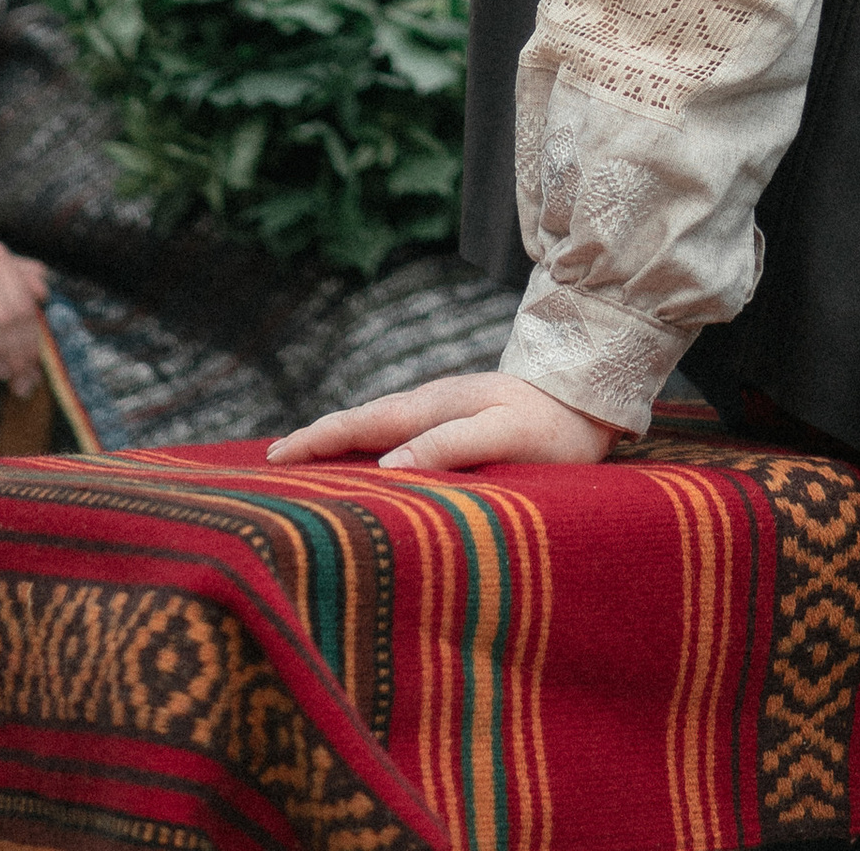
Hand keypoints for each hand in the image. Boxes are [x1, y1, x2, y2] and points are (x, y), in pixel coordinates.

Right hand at [270, 372, 618, 474]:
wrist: (590, 395)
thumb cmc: (552, 426)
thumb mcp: (505, 436)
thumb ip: (450, 445)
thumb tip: (388, 464)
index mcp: (432, 407)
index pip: (360, 424)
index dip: (316, 441)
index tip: (273, 458)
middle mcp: (430, 403)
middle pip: (359, 421)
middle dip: (315, 440)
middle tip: (269, 463)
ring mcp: (443, 408)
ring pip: (377, 425)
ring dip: (339, 441)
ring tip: (305, 462)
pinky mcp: (458, 418)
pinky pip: (399, 431)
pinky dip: (368, 442)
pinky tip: (368, 458)